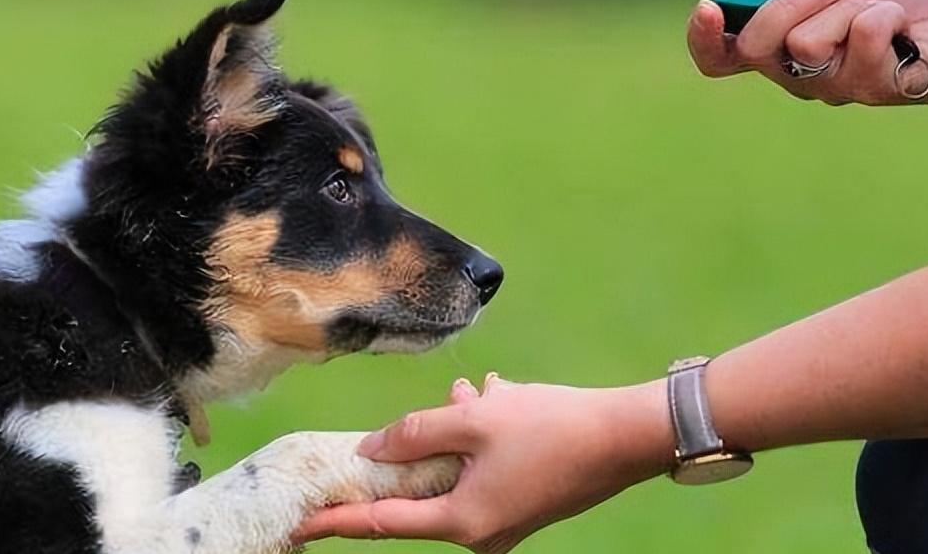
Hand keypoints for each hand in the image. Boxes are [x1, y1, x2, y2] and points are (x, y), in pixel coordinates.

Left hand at [294, 374, 672, 553]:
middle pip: (418, 497)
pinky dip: (480, 438)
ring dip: (453, 434)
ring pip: (455, 473)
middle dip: (410, 454)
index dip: (337, 521)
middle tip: (387, 433)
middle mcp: (482, 532)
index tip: (298, 525)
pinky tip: (492, 398)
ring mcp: (506, 521)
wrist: (628, 436)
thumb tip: (371, 449)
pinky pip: (482, 470)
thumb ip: (415, 433)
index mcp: (463, 521)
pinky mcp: (524, 503)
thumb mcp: (475, 420)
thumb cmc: (552, 427)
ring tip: (469, 395)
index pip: (382, 523)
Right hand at [687, 0, 927, 108]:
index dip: (702, 39)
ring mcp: (831, 90)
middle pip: (753, 47)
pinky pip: (860, 36)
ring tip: (876, 9)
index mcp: (776, 50)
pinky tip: (903, 27)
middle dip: (791, 0)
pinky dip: (885, 13)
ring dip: (847, 4)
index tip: (709, 8)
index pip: (717, 58)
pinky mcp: (871, 91)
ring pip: (805, 41)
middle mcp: (795, 77)